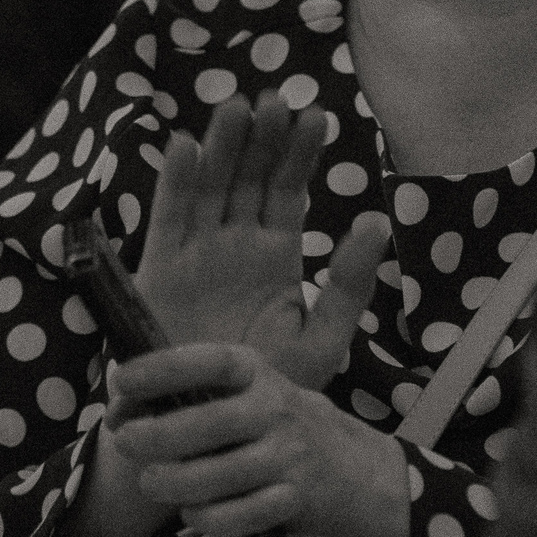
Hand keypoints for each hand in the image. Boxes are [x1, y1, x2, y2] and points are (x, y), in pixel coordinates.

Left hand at [108, 336, 400, 536]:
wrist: (354, 469)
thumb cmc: (277, 425)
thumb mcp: (246, 395)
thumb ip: (190, 398)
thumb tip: (119, 409)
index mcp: (257, 373)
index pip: (211, 362)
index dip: (164, 368)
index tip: (123, 379)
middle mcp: (275, 409)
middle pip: (210, 423)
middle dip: (159, 435)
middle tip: (126, 443)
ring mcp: (289, 457)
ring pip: (220, 475)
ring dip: (175, 482)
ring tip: (150, 483)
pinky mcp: (295, 500)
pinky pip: (241, 515)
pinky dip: (208, 519)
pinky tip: (192, 514)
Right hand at [135, 94, 382, 386]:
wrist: (209, 435)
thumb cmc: (267, 392)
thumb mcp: (323, 340)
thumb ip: (349, 283)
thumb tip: (378, 220)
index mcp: (276, 255)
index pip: (288, 190)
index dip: (299, 154)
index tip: (315, 119)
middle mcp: (234, 245)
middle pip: (248, 177)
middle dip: (261, 139)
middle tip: (275, 101)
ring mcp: (195, 254)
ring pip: (209, 187)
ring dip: (221, 147)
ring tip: (238, 108)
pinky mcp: (157, 272)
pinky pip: (166, 219)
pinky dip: (174, 182)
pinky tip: (186, 145)